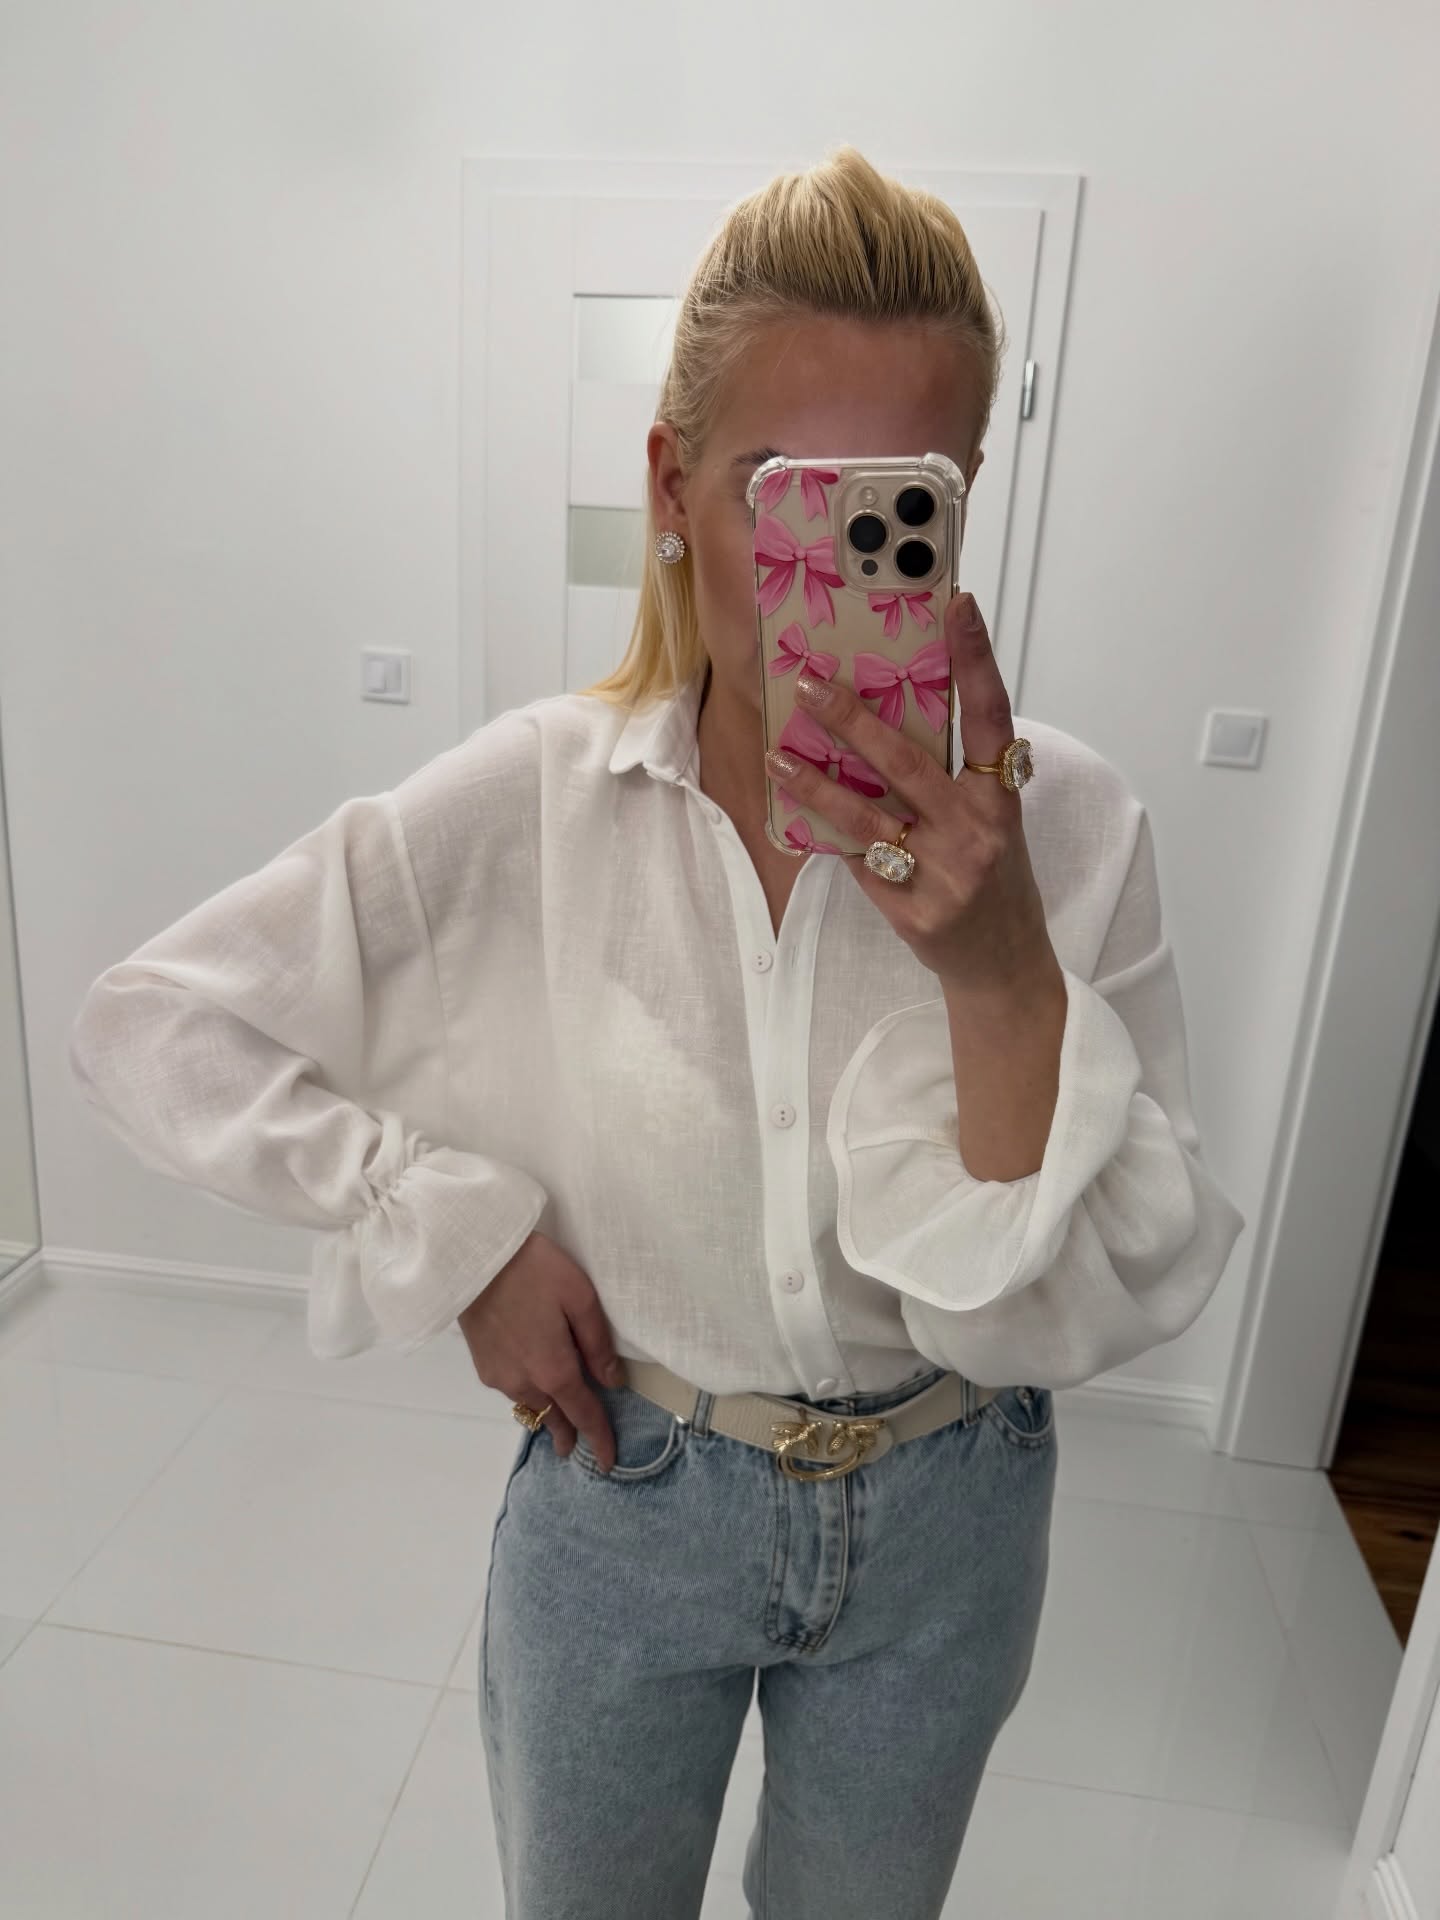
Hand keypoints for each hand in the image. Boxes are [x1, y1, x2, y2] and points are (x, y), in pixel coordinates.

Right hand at [457, 1232, 622, 1470]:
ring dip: (546, 1415)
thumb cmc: (535, 1270)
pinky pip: (512, 1391)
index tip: (608, 1462)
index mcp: (554, 1369)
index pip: (583, 1415)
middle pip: (553, 1419)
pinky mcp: (482, 1366)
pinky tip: (532, 1383)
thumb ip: (597, 1343)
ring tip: (558, 1416)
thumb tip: (612, 1381)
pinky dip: (527, 1395)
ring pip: (530, 1406)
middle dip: (568, 1435)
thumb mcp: (579, 1297)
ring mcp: (499, 1377)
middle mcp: (525, 1383)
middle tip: (576, 1447)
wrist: (473, 1258)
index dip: (599, 1440)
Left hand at [764, 591, 1057, 995]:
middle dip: (854, 720)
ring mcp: (944, 873)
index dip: (976, 659)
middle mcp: (977, 830)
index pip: (991, 715)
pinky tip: (794, 809)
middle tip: (810, 684)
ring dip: (816, 783)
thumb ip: (951, 775)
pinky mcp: (912, 910)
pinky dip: (827, 834)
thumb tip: (885, 714)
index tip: (957, 605)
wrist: (1002, 962)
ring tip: (777, 755)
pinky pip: (857, 860)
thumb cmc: (991, 876)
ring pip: (867, 817)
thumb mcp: (988, 819)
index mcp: (1000, 797)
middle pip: (908, 763)